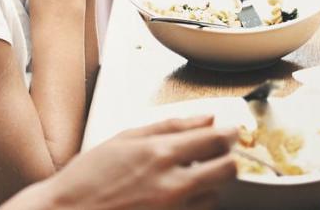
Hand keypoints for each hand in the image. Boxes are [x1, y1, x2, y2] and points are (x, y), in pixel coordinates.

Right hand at [10, 116, 237, 209]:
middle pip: (227, 170)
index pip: (217, 140)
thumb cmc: (88, 178)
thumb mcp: (125, 139)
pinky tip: (173, 198)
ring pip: (214, 196)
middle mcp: (171, 184)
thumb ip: (170, 126)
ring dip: (208, 186)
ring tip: (184, 179)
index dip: (230, 134)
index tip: (231, 132)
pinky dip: (193, 205)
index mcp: (160, 154)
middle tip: (217, 156)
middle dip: (227, 160)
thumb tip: (206, 119)